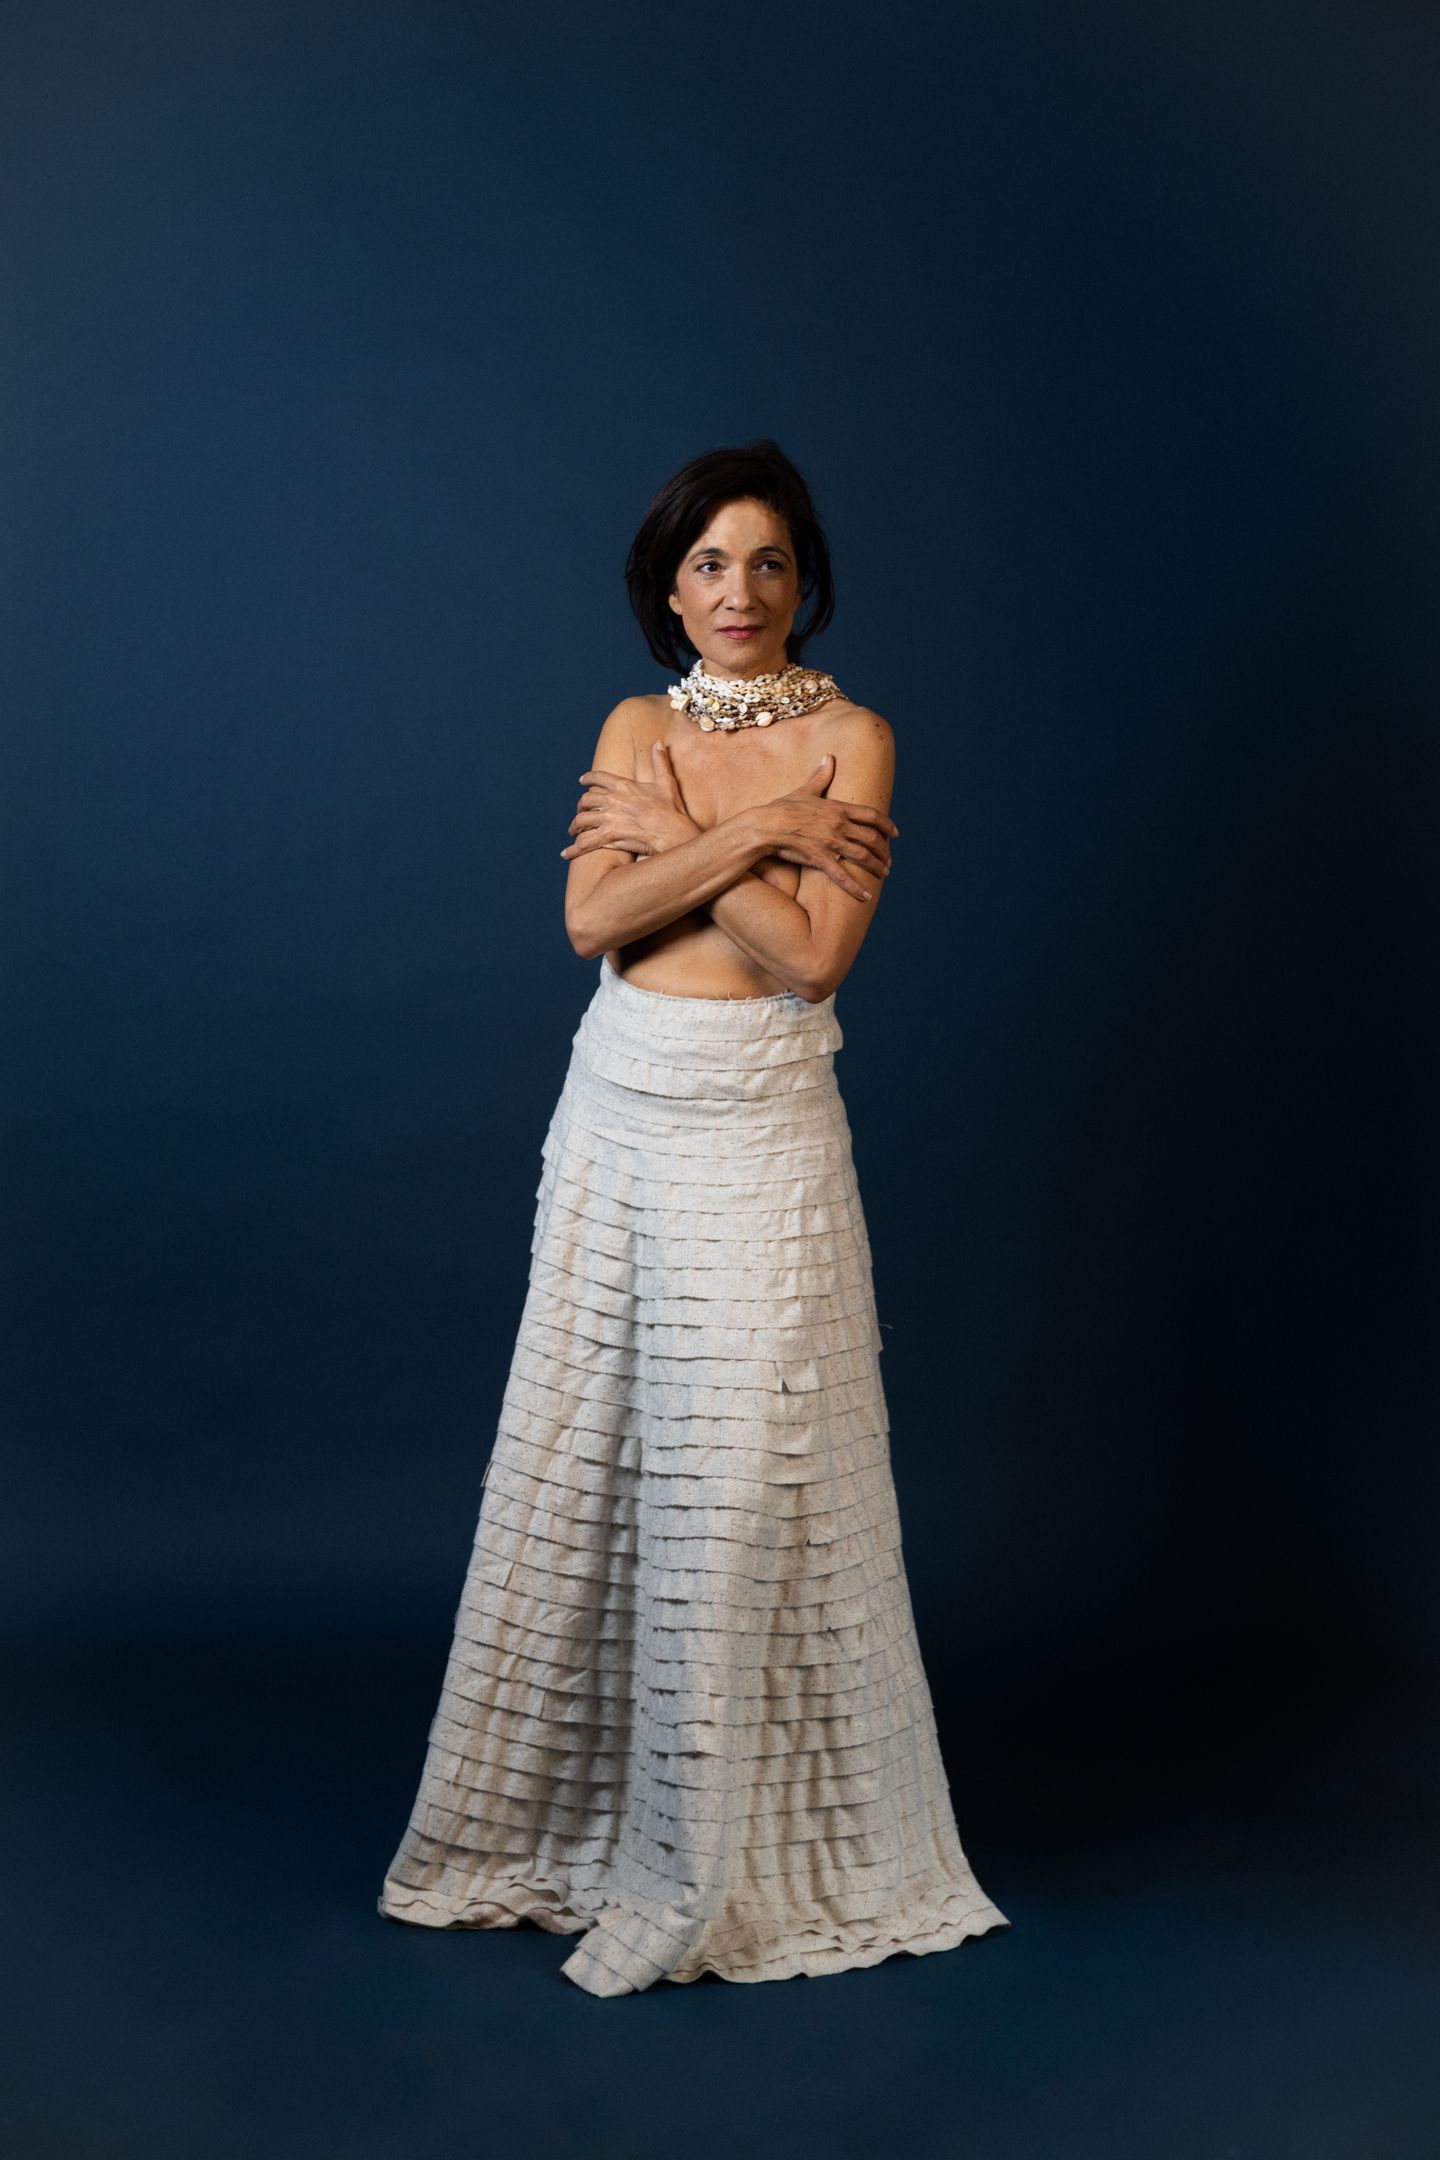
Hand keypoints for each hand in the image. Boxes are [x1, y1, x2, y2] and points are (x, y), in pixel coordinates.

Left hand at [561, 742, 700, 860]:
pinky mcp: (608, 836)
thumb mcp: (666, 781)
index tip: (582, 781)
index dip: (588, 778)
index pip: (598, 778)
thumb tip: (659, 743)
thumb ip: (660, 761)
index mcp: (623, 785)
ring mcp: (608, 818)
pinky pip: (585, 842)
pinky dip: (574, 848)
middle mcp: (612, 800)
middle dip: (580, 806)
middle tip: (580, 811)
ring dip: (575, 826)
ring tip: (573, 831)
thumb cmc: (671, 808)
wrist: (673, 831)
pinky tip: (567, 853)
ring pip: (581, 820)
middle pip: (586, 800)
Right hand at [758, 754, 896, 897]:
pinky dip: (855, 887)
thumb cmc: (782, 807)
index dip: (888, 825)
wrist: (765, 825)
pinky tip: (866, 896)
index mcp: (838, 808)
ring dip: (877, 866)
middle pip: (872, 838)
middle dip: (884, 850)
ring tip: (884, 874)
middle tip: (889, 859)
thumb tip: (828, 757)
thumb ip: (820, 776)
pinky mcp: (819, 858)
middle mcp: (839, 825)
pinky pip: (842, 875)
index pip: (872, 815)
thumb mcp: (805, 789)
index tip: (896, 834)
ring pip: (863, 856)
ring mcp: (830, 842)